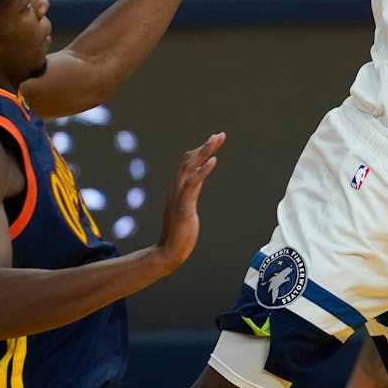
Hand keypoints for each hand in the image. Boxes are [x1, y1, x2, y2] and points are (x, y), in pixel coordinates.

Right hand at [156, 132, 224, 270]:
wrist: (169, 252)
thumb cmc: (178, 232)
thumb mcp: (185, 207)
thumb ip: (189, 194)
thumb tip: (195, 184)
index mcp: (178, 189)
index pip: (188, 164)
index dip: (200, 151)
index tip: (213, 140)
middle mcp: (176, 189)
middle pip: (189, 161)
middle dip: (205, 146)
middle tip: (219, 135)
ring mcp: (179, 197)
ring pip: (190, 168)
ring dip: (204, 152)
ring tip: (216, 140)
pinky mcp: (183, 206)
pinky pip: (193, 184)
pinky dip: (202, 170)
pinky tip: (213, 161)